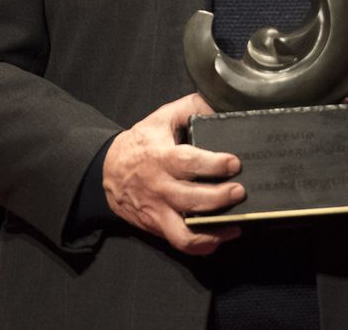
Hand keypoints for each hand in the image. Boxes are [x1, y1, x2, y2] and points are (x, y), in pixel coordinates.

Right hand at [102, 93, 243, 254]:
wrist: (107, 170)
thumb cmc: (141, 143)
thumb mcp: (162, 118)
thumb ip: (192, 107)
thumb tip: (220, 102)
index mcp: (161, 157)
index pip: (187, 162)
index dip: (212, 164)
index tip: (234, 163)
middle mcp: (159, 187)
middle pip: (190, 199)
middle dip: (218, 198)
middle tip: (240, 192)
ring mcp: (157, 210)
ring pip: (183, 231)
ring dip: (212, 230)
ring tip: (236, 223)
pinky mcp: (157, 226)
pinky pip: (179, 242)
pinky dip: (202, 245)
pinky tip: (221, 236)